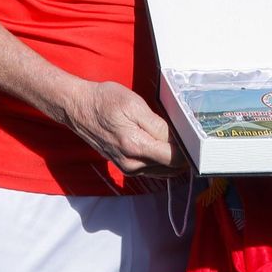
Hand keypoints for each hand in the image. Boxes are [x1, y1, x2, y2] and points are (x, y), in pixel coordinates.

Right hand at [60, 80, 181, 177]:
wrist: (78, 108)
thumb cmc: (104, 101)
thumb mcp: (135, 105)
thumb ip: (158, 126)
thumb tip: (177, 140)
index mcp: (136, 147)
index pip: (175, 158)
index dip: (188, 148)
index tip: (192, 136)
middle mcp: (132, 164)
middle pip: (172, 167)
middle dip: (182, 153)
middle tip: (185, 134)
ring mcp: (128, 168)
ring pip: (163, 170)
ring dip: (171, 157)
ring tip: (172, 137)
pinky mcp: (126, 167)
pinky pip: (152, 168)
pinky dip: (161, 159)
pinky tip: (160, 143)